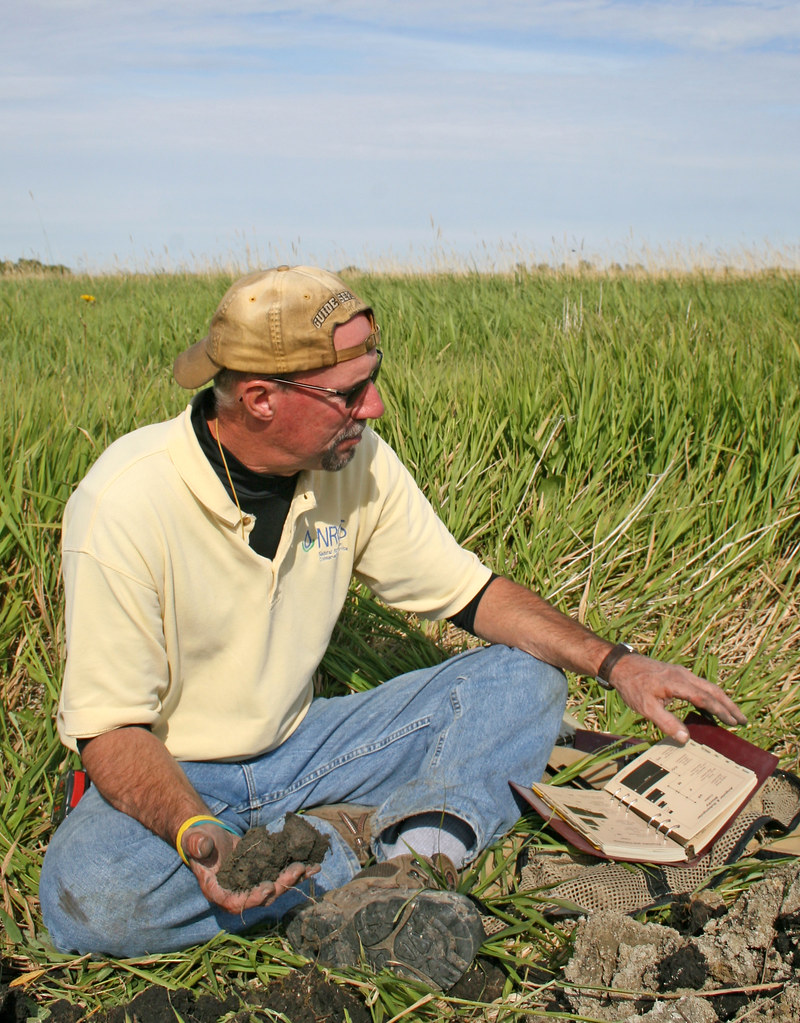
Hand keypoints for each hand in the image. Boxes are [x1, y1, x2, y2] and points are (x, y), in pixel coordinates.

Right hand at [180, 822, 319, 914]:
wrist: (208, 836)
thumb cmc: (198, 840)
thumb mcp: (195, 841)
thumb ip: (197, 845)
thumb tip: (202, 846)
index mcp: (218, 891)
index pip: (235, 902)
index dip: (252, 898)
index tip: (267, 888)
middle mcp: (237, 893)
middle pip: (261, 897)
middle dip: (281, 885)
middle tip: (295, 870)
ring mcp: (251, 885)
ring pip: (276, 888)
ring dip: (294, 879)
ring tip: (311, 868)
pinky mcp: (262, 874)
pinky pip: (280, 876)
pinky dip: (296, 871)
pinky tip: (312, 864)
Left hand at [606, 653, 746, 742]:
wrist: (621, 665)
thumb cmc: (632, 686)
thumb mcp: (646, 707)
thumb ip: (666, 722)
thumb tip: (685, 738)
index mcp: (678, 683)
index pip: (705, 698)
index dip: (720, 711)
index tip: (733, 723)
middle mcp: (684, 675)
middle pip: (713, 690)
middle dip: (729, 706)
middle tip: (743, 721)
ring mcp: (681, 673)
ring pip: (708, 686)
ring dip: (722, 700)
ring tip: (733, 715)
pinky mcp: (677, 673)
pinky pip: (700, 684)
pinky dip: (711, 695)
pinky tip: (711, 706)